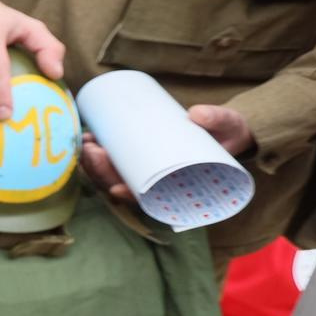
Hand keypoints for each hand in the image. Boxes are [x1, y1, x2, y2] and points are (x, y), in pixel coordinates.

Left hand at [79, 103, 253, 201]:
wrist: (226, 129)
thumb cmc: (228, 134)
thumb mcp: (228, 127)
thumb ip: (218, 120)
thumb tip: (197, 114)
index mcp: (179, 187)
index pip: (149, 200)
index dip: (130, 197)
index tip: (117, 189)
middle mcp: (158, 183)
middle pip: (123, 184)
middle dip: (103, 171)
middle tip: (94, 148)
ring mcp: (146, 169)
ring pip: (113, 172)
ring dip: (94, 161)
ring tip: (88, 139)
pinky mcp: (140, 154)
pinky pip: (114, 159)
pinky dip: (98, 152)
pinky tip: (86, 139)